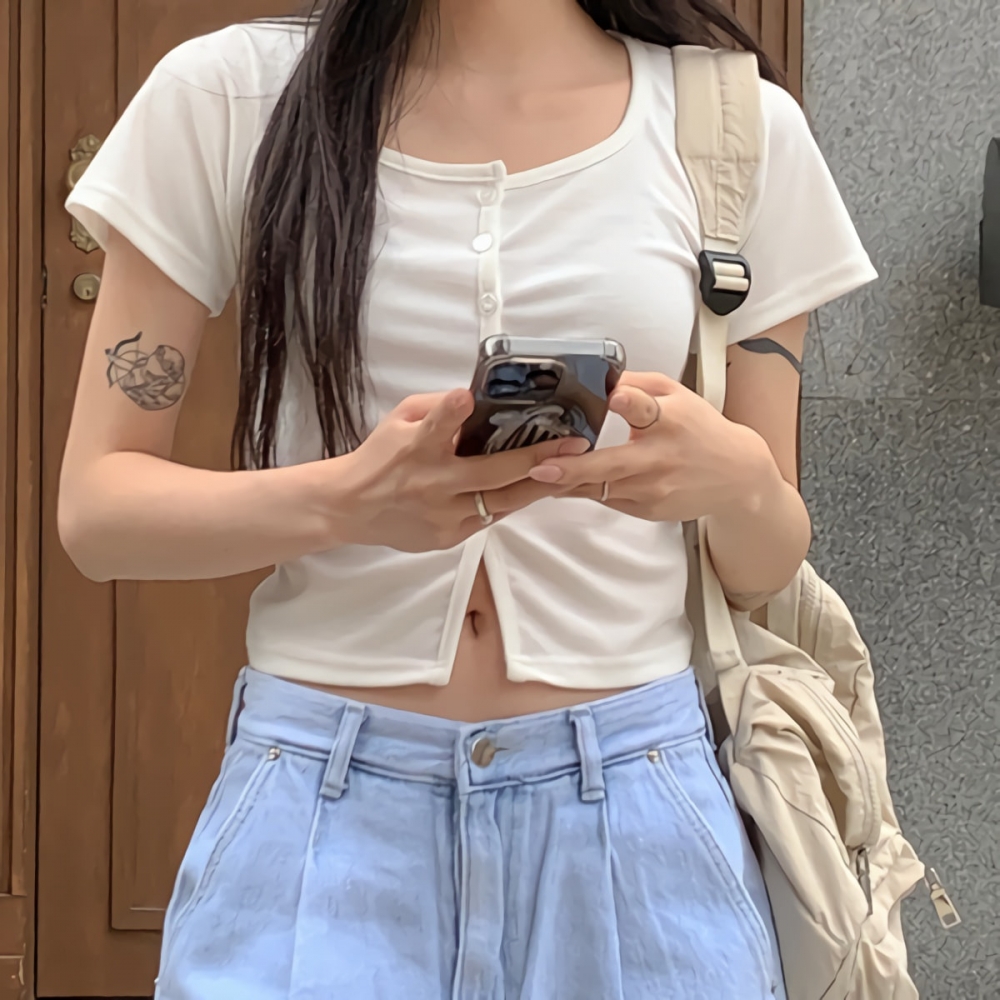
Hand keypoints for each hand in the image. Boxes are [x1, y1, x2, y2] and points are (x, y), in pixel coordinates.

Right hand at [334, 389, 588, 551]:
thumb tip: (481, 400)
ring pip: (501, 503)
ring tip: (569, 469)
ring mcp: (442, 516)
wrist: (350, 507)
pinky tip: (532, 488)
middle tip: (574, 445)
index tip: (465, 397)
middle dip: (537, 458)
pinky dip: (510, 502)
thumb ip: (439, 408)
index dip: (450, 411)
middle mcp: (432, 484)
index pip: (434, 427)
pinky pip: (489, 519)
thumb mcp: (401, 419)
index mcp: (415, 448)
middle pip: (492, 474)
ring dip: (537, 485)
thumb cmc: (380, 456)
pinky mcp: (447, 538)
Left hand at [527, 372, 780, 522]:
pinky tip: (561, 484)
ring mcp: (653, 488)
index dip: (629, 402)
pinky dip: (583, 491)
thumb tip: (597, 377)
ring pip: (600, 488)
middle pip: (613, 464)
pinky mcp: (647, 509)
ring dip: (566, 482)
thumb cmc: (700, 429)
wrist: (737, 476)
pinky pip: (606, 499)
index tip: (615, 396)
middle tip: (541, 467)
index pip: (646, 409)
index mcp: (669, 419)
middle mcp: (660, 456)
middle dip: (574, 467)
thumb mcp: (675, 394)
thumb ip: (636, 383)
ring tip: (537, 477)